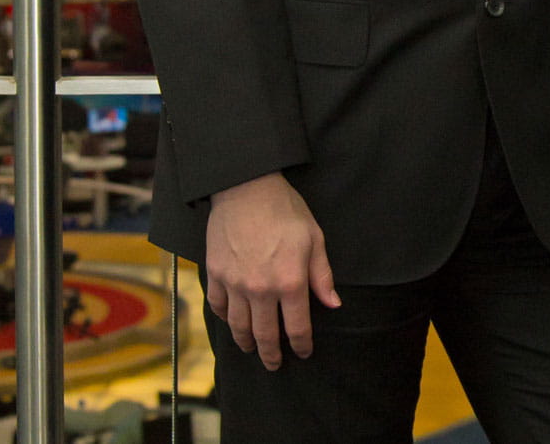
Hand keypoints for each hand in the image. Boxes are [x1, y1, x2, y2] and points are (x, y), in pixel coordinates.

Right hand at [205, 172, 340, 368]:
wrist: (246, 187)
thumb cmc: (285, 209)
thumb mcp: (314, 238)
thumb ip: (322, 275)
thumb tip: (333, 304)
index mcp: (290, 282)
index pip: (298, 327)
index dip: (302, 345)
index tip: (303, 352)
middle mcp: (261, 289)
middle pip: (266, 335)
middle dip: (271, 354)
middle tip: (274, 364)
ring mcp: (235, 283)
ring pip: (240, 326)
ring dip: (247, 342)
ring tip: (251, 349)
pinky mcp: (216, 273)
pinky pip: (218, 306)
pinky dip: (225, 318)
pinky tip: (231, 321)